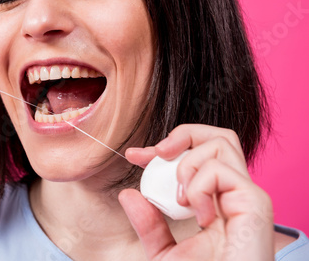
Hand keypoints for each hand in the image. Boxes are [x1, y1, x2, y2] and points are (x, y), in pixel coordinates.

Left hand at [119, 124, 273, 259]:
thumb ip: (149, 224)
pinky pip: (219, 170)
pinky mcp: (255, 202)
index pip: (196, 154)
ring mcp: (246, 195)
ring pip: (221, 142)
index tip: (134, 155)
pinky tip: (200, 216)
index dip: (165, 145)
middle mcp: (233, 193)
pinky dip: (197, 187)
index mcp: (216, 200)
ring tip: (181, 198)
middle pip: (218, 136)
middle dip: (183, 134)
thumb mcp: (164, 252)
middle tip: (157, 153)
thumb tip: (128, 195)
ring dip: (188, 163)